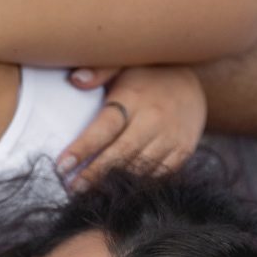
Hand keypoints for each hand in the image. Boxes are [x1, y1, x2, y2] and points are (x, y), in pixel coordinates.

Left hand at [56, 65, 205, 189]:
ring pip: (139, 168)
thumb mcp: (123, 64)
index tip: (61, 166)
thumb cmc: (146, 76)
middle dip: (94, 174)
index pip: (105, 127)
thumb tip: (75, 80)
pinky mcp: (183, 150)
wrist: (194, 81)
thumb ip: (99, 71)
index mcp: (134, 98)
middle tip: (73, 188)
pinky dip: (139, 183)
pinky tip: (121, 187)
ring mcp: (172, 136)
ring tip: (92, 192)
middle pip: (121, 153)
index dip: (83, 148)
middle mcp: (154, 119)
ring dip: (115, 182)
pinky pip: (159, 175)